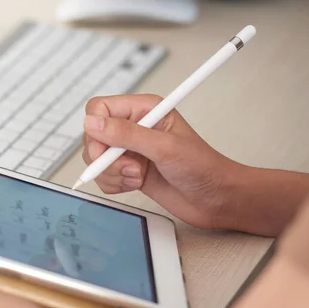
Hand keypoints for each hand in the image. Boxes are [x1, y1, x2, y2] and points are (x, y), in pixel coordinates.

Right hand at [83, 94, 243, 228]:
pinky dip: (115, 184)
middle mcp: (134, 127)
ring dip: (112, 174)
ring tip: (137, 176)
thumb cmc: (203, 167)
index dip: (96, 129)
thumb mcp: (164, 147)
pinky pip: (104, 177)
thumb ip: (126, 134)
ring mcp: (130, 150)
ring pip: (96, 160)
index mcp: (143, 109)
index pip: (100, 108)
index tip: (105, 150)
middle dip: (105, 158)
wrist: (215, 199)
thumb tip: (92, 123)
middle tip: (131, 168)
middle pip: (93, 136)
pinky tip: (136, 184)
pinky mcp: (129, 170)